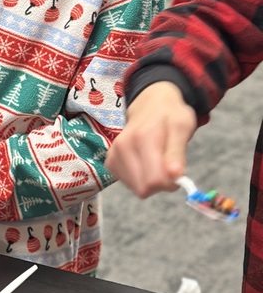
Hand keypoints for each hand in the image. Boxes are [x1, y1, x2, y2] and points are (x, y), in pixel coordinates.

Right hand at [104, 82, 197, 196]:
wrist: (150, 104)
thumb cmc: (169, 115)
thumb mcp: (182, 126)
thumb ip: (177, 151)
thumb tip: (175, 175)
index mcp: (143, 138)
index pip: (154, 180)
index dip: (170, 182)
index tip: (177, 173)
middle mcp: (123, 146)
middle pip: (144, 188)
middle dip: (160, 183)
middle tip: (168, 167)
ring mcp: (114, 154)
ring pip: (136, 188)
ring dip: (150, 181)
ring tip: (156, 162)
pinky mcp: (110, 161)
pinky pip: (128, 184)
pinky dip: (140, 178)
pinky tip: (145, 163)